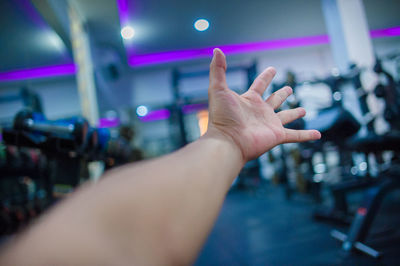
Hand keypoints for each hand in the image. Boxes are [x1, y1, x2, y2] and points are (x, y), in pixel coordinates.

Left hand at [206, 48, 320, 162]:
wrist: (227, 141)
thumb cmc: (221, 117)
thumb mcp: (218, 89)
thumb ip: (217, 69)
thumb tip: (216, 50)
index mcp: (249, 100)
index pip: (260, 85)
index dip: (266, 76)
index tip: (273, 69)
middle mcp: (260, 112)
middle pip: (274, 100)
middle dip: (282, 94)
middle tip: (290, 89)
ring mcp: (269, 124)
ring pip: (286, 117)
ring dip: (294, 114)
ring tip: (303, 111)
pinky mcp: (277, 136)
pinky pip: (295, 135)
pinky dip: (306, 135)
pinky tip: (317, 134)